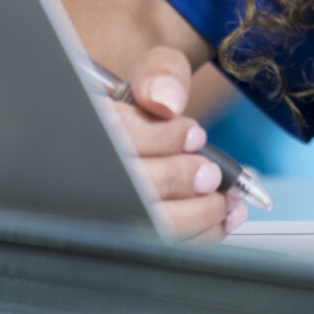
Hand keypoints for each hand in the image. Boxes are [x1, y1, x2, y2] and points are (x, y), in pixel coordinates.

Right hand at [107, 45, 241, 241]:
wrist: (148, 119)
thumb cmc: (149, 97)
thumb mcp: (154, 70)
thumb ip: (162, 73)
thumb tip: (168, 101)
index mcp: (90, 123)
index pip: (116, 136)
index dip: (160, 139)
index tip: (194, 135)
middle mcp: (88, 167)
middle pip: (130, 186)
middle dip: (180, 179)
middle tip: (211, 174)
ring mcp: (105, 204)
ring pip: (147, 222)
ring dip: (197, 213)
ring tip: (225, 199)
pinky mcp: (130, 229)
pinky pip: (162, 242)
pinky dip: (201, 234)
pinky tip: (222, 218)